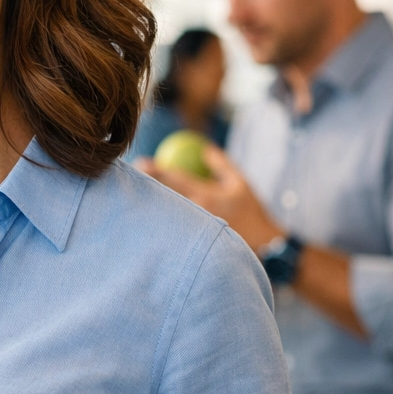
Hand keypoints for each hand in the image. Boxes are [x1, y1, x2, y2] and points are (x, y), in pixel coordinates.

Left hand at [137, 145, 283, 250]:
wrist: (264, 246)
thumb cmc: (251, 212)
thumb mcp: (241, 184)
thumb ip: (221, 164)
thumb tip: (203, 147)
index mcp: (207, 196)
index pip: (175, 180)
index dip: (156, 171)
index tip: (141, 162)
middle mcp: (195, 214)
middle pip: (162, 197)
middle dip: (144, 187)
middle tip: (128, 178)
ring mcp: (191, 231)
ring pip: (164, 214)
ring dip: (149, 204)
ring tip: (132, 195)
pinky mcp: (190, 244)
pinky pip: (171, 228)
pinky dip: (160, 221)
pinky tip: (147, 216)